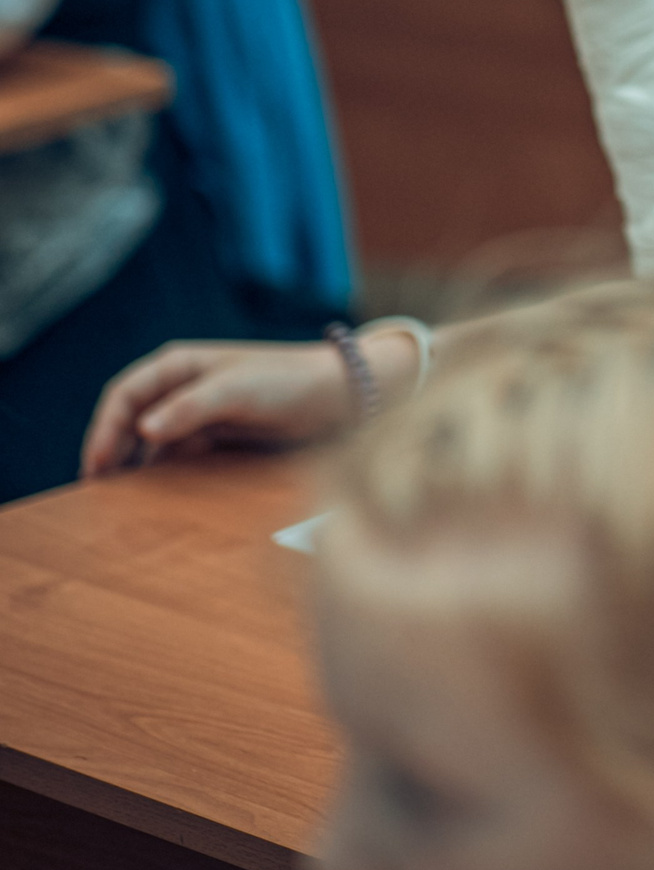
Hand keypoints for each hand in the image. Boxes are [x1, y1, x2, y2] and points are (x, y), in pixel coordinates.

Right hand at [79, 329, 422, 477]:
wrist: (342, 397)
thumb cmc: (289, 381)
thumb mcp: (237, 390)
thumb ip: (190, 407)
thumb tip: (144, 428)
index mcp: (179, 366)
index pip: (124, 395)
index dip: (104, 429)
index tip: (96, 466)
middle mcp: (183, 389)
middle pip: (131, 422)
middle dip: (112, 453)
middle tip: (98, 494)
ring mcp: (200, 415)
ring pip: (153, 444)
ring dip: (136, 468)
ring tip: (121, 503)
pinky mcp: (219, 438)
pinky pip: (179, 458)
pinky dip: (163, 476)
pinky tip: (157, 499)